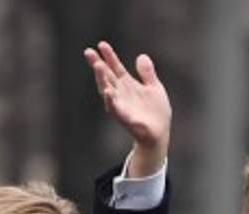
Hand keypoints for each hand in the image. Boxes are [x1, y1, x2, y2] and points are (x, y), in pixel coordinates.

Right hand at [83, 41, 171, 176]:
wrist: (160, 133)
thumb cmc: (156, 111)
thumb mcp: (155, 88)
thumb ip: (147, 73)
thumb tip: (142, 56)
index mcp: (127, 84)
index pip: (115, 67)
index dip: (109, 56)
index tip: (101, 44)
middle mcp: (121, 93)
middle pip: (106, 76)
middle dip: (98, 64)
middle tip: (89, 52)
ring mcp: (120, 105)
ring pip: (107, 90)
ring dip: (101, 79)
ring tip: (98, 66)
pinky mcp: (124, 118)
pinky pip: (115, 109)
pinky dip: (111, 101)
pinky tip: (108, 92)